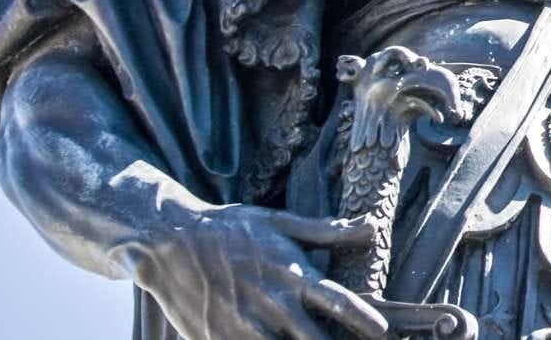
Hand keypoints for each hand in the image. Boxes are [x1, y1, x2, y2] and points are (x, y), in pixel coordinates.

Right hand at [113, 200, 388, 339]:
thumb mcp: (279, 222)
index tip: (383, 334)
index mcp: (291, 273)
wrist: (167, 242)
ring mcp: (244, 327)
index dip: (363, 320)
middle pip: (316, 339)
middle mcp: (272, 303)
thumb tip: (372, 226)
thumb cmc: (229, 228)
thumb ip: (328, 231)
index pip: (339, 301)